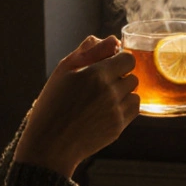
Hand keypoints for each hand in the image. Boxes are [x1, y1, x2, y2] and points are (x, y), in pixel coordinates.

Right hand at [14, 35, 137, 176]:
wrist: (50, 145)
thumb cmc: (52, 105)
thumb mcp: (63, 71)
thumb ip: (89, 52)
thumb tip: (112, 40)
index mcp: (95, 74)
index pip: (128, 58)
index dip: (118, 60)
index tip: (107, 66)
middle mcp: (109, 92)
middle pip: (132, 75)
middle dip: (120, 76)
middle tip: (101, 85)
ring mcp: (115, 111)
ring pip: (135, 92)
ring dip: (124, 92)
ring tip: (103, 99)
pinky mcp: (118, 127)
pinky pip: (134, 109)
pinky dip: (126, 107)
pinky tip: (108, 109)